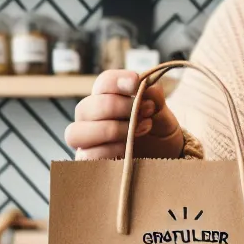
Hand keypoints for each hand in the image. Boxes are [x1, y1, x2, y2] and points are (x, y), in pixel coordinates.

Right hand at [65, 70, 184, 159]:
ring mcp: (87, 142)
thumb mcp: (162, 113)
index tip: (135, 83)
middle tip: (144, 111)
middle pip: (84, 107)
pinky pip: (87, 156)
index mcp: (107, 99)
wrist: (166, 158)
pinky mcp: (90, 163)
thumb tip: (147, 87)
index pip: (102, 83)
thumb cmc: (158, 131)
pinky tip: (128, 149)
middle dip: (115, 107)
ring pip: (76, 133)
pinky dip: (108, 151)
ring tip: (138, 131)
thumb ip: (155, 98)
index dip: (116, 81)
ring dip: (110, 129)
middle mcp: (91, 119)